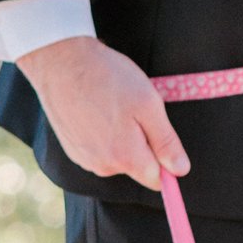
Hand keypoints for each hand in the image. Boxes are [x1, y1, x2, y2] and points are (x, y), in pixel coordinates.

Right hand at [22, 35, 188, 187]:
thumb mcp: (148, 105)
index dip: (165, 159)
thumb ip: (166, 142)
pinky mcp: (71, 148)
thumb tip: (180, 170)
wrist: (61, 62)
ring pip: (117, 157)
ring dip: (121, 137)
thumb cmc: (108, 78)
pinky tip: (96, 109)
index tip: (159, 133)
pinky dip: (101, 133)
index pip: (157, 179)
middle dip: (142, 143)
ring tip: (112, 105)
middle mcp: (103, 166)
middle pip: (136, 166)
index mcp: (126, 158)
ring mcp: (84, 159)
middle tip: (134, 110)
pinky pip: (98, 149)